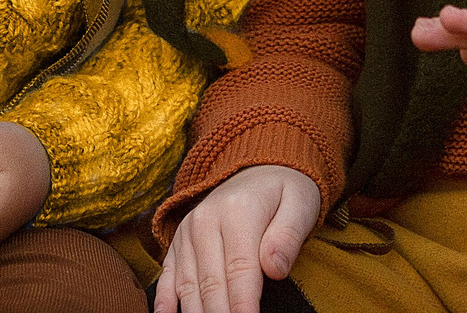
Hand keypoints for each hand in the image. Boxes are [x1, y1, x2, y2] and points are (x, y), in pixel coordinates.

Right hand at [153, 165, 321, 312]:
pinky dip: (166, 300)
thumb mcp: (300, 205)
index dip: (242, 307)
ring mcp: (188, 231)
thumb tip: (275, 269)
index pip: (239, 271)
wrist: (260, 168)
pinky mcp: (179, 241)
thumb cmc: (286, 193)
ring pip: (188, 285)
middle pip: (210, 283)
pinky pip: (169, 275)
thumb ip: (288, 236)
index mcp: (237, 212)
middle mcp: (205, 220)